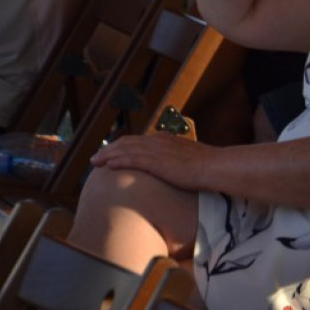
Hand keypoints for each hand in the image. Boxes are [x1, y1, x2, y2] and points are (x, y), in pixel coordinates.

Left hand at [90, 132, 215, 191]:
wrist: (214, 166)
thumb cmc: (206, 166)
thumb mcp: (189, 159)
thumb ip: (177, 161)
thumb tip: (174, 169)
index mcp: (166, 140)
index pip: (138, 140)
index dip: (122, 145)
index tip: (112, 152)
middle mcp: (159, 141)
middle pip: (127, 142)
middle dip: (110, 149)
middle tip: (96, 157)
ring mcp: (157, 150)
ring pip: (126, 149)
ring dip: (108, 155)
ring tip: (96, 162)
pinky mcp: (157, 161)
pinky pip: (133, 159)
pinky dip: (119, 161)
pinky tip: (109, 165)